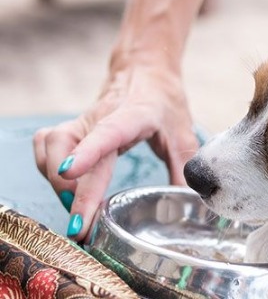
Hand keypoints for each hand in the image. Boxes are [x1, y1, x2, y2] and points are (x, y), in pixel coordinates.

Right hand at [33, 65, 198, 240]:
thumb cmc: (165, 102)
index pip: (107, 132)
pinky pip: (45, 147)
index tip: (70, 173)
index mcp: (134, 115)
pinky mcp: (72, 128)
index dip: (87, 152)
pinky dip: (46, 169)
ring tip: (77, 209)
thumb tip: (191, 202)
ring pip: (50, 146)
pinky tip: (65, 187)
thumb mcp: (183, 133)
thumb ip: (184, 167)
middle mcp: (101, 116)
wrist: (146, 71)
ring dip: (56, 182)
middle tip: (81, 228)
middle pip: (70, 147)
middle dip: (70, 191)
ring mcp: (82, 121)